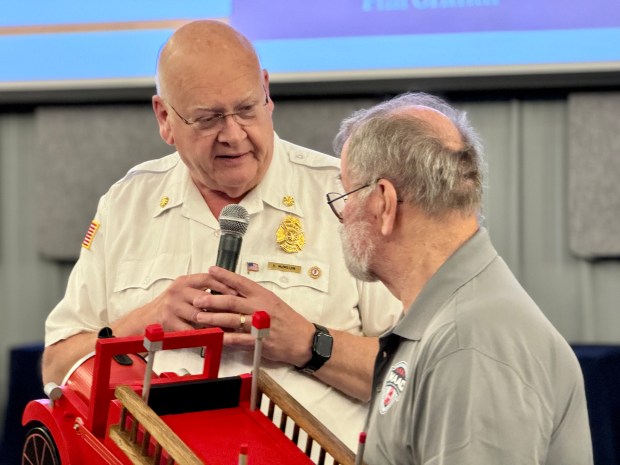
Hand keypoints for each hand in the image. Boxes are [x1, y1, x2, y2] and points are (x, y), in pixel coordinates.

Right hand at [141, 272, 236, 331]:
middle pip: (205, 298)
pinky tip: (213, 336)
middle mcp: (177, 292)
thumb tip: (228, 289)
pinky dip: (202, 334)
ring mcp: (172, 307)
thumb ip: (200, 289)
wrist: (144, 320)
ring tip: (229, 326)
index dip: (224, 285)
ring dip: (214, 322)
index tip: (237, 291)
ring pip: (199, 315)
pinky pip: (190, 330)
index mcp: (183, 282)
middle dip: (222, 306)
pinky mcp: (169, 322)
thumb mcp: (183, 292)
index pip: (207, 279)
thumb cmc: (168, 306)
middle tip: (236, 312)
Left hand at [193, 266, 314, 366]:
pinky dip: (225, 338)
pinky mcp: (259, 341)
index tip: (211, 270)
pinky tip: (213, 337)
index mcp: (263, 295)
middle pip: (232, 300)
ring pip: (232, 319)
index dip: (224, 275)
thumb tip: (231, 290)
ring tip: (199, 317)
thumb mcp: (272, 301)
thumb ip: (253, 297)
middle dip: (212, 299)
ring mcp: (259, 324)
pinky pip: (238, 339)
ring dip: (213, 318)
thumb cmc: (287, 319)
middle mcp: (260, 307)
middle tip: (197, 299)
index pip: (241, 282)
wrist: (303, 339)